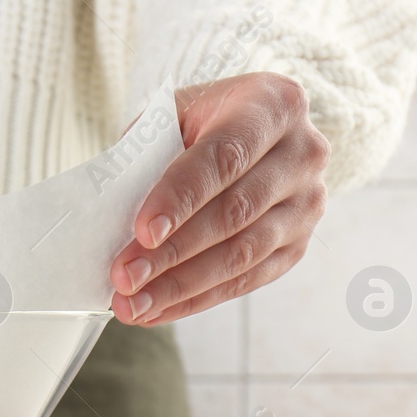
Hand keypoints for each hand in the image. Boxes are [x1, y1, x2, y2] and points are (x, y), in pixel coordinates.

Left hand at [110, 72, 329, 325]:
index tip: (143, 231)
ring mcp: (306, 204)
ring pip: (241, 255)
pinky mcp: (297, 245)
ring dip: (180, 286)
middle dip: (172, 252)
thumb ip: (148, 152)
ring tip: (132, 305)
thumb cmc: (203, 123)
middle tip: (124, 278)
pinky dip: (196, 299)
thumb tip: (110, 211)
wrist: (251, 134)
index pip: (224, 158)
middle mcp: (303, 154)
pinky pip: (245, 281)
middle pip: (233, 213)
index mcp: (274, 106)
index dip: (181, 198)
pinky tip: (155, 310)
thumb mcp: (175, 115)